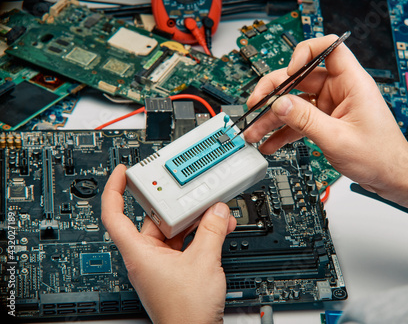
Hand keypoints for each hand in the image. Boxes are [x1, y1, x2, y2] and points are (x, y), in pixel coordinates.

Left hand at [101, 164, 236, 322]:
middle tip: (188, 189)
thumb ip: (211, 230)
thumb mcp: (203, 260)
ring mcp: (161, 264)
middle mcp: (146, 257)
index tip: (122, 172)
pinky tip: (218, 228)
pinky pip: (184, 243)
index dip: (115, 189)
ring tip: (213, 209)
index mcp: (139, 253)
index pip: (114, 215)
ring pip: (173, 231)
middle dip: (175, 204)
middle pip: (154, 219)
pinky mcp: (175, 270)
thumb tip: (216, 211)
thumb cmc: (186, 311)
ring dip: (194, 220)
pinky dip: (199, 234)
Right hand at [245, 35, 407, 241]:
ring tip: (254, 132)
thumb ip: (305, 120)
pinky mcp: (325, 121)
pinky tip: (269, 143)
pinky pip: (299, 121)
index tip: (288, 72)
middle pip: (300, 77)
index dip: (304, 53)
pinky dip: (283, 131)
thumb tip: (279, 103)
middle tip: (255, 106)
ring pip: (294, 102)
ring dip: (273, 117)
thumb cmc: (380, 156)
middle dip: (274, 92)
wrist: (391, 177)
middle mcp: (339, 90)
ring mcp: (331, 106)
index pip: (328, 48)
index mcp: (351, 83)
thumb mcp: (337, 139)